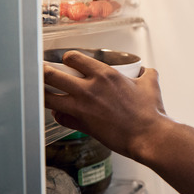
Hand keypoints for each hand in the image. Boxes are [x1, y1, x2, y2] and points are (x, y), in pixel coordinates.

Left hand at [44, 50, 168, 159]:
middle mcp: (89, 89)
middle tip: (43, 72)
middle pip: (52, 75)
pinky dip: (58, 114)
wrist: (148, 135)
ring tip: (42, 92)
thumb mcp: (151, 84)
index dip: (68, 58)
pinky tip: (61, 112)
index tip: (68, 61)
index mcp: (105, 75)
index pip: (73, 58)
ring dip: (43, 94)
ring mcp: (82, 108)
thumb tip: (145, 72)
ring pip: (48, 98)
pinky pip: (59, 118)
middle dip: (44, 72)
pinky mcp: (81, 125)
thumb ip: (146, 74)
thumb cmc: (149, 112)